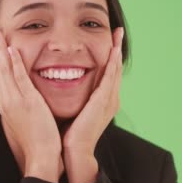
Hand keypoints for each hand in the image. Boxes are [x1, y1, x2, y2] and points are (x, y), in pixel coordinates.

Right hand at [0, 25, 63, 182]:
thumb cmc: (34, 144)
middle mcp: (6, 101)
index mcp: (6, 106)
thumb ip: (20, 110)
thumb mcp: (22, 123)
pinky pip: (19, 79)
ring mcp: (15, 102)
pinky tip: (11, 49)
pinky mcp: (27, 103)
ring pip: (4, 71)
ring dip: (0, 50)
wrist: (40, 158)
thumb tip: (21, 103)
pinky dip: (14, 63)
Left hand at [61, 27, 124, 182]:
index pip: (108, 73)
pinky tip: (113, 51)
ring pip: (115, 70)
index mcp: (103, 101)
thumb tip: (63, 86)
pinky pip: (109, 78)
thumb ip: (76, 98)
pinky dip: (112, 63)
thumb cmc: (71, 134)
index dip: (110, 56)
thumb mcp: (75, 110)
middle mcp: (110, 99)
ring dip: (116, 50)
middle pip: (115, 68)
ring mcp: (109, 100)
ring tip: (118, 35)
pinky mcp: (103, 102)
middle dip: (117, 48)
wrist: (75, 151)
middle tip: (118, 31)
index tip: (110, 40)